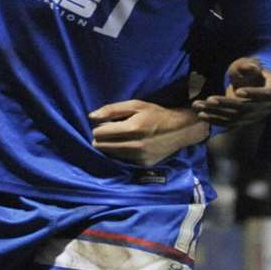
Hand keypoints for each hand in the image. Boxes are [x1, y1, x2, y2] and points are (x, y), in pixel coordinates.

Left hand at [90, 101, 209, 166]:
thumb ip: (112, 110)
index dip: (99, 128)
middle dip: (102, 138)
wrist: (180, 130)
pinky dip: (122, 153)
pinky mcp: (143, 164)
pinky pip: (122, 160)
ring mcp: (139, 157)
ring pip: (110, 155)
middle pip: (101, 146)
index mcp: (132, 128)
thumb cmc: (155, 114)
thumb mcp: (135, 105)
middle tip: (112, 132)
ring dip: (111, 146)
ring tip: (123, 138)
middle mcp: (135, 146)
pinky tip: (131, 145)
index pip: (99, 134)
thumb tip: (91, 117)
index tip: (106, 124)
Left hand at [192, 57, 270, 127]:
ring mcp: (254, 117)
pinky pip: (229, 124)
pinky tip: (201, 115)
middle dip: (225, 104)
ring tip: (198, 106)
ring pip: (234, 117)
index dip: (253, 93)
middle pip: (245, 108)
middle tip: (208, 99)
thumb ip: (251, 66)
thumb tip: (252, 67)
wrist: (257, 87)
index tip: (238, 91)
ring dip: (215, 113)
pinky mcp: (244, 122)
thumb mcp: (254, 65)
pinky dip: (215, 120)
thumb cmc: (255, 72)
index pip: (265, 95)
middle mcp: (266, 108)